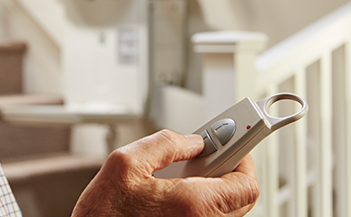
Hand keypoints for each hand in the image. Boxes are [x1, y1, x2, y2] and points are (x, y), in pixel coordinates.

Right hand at [71, 130, 258, 216]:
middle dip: (230, 168)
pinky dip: (203, 199)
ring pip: (226, 208)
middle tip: (209, 152)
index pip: (246, 184)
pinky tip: (178, 190)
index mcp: (193, 205)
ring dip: (216, 185)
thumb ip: (166, 144)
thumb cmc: (103, 214)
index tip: (235, 142)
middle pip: (241, 197)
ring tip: (187, 172)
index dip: (243, 157)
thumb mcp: (126, 162)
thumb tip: (193, 141)